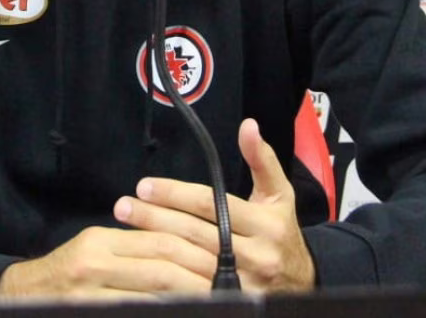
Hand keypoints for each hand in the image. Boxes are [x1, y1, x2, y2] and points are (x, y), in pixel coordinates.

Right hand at [0, 225, 216, 299]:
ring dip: (188, 299)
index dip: (196, 253)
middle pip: (163, 266)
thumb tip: (182, 253)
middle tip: (227, 285)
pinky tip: (181, 313)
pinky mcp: (88, 311)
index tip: (222, 262)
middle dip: (200, 278)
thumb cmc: (64, 275)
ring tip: (213, 300)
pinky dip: (163, 312)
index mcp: (100, 241)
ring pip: (154, 294)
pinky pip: (136, 312)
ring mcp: (90, 293)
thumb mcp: (93, 251)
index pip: (160, 242)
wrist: (20, 298)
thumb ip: (131, 249)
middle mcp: (94, 263)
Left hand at [113, 118, 315, 292]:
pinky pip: (190, 290)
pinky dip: (166, 276)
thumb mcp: (279, 196)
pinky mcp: (230, 303)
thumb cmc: (282, 233)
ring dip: (153, 245)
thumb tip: (248, 125)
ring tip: (126, 231)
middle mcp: (256, 256)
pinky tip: (144, 264)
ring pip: (188, 262)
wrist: (301, 285)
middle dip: (154, 218)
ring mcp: (242, 284)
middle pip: (194, 233)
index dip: (174, 193)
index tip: (145, 186)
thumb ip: (262, 160)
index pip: (211, 204)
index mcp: (267, 225)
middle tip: (124, 206)